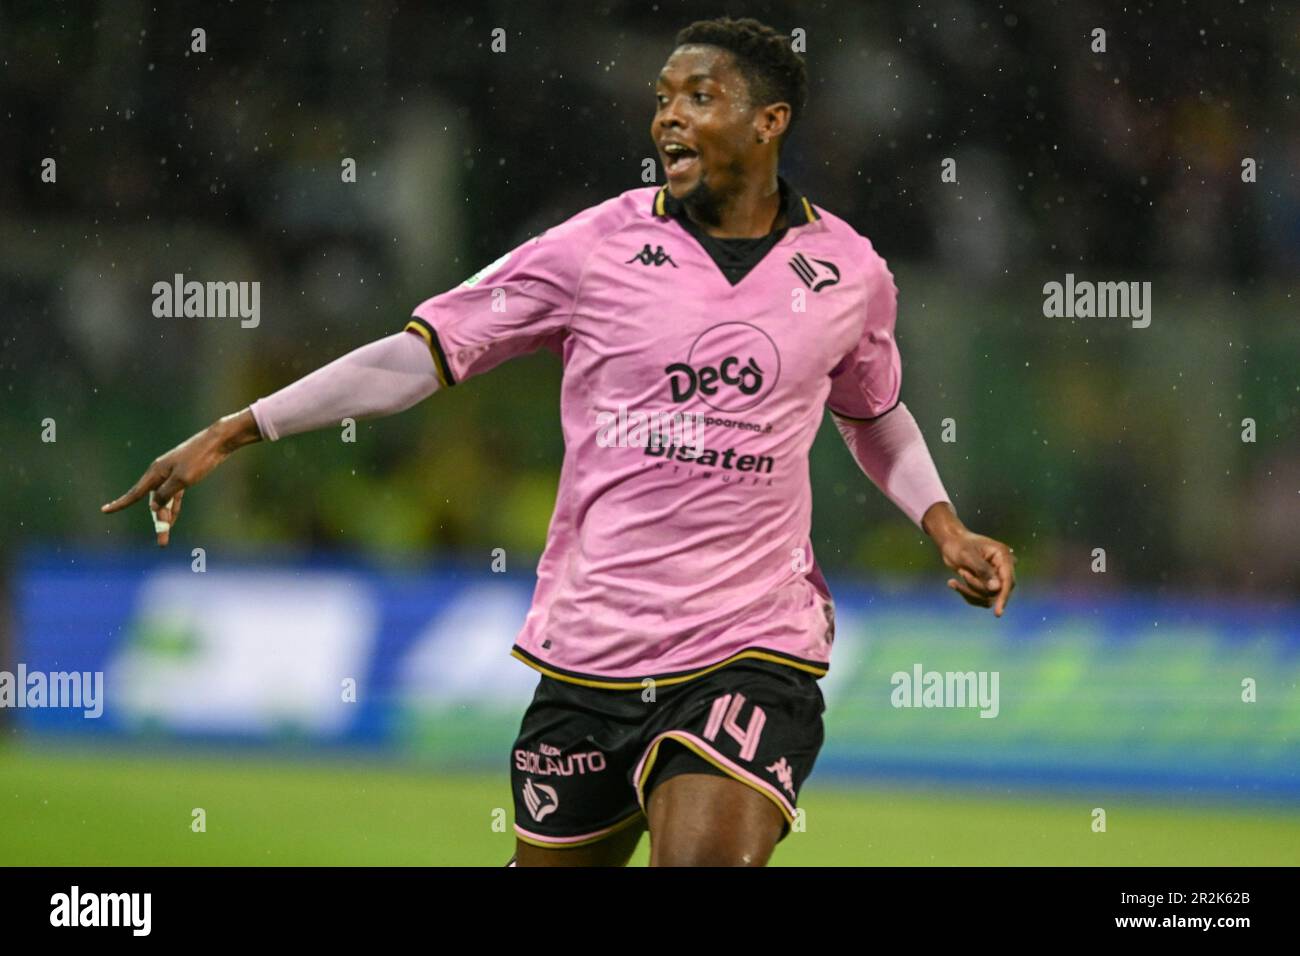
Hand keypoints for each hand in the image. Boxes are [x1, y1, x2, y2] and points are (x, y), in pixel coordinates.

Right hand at [100, 408, 259, 546]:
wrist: (218, 441)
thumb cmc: (200, 459)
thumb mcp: (182, 479)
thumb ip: (166, 493)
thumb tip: (154, 506)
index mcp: (155, 472)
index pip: (135, 493)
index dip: (120, 504)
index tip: (105, 510)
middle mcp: (160, 473)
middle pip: (154, 502)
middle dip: (158, 522)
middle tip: (162, 542)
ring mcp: (172, 474)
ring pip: (164, 500)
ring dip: (166, 518)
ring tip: (165, 538)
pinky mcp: (184, 475)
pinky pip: (174, 495)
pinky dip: (174, 507)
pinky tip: (173, 519)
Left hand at [922, 502, 1016, 616]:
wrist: (951, 542)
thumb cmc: (958, 545)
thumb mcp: (967, 555)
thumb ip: (983, 571)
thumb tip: (997, 589)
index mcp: (1003, 556)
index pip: (1008, 581)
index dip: (1004, 597)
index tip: (998, 613)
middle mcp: (1003, 567)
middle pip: (998, 591)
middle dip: (977, 587)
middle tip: (962, 572)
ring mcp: (995, 577)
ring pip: (988, 597)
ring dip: (970, 589)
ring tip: (960, 571)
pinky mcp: (986, 584)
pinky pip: (980, 598)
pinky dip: (966, 593)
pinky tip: (952, 582)